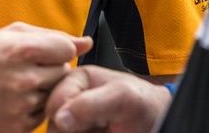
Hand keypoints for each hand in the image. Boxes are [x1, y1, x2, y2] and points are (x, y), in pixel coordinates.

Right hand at [0, 22, 92, 132]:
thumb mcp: (12, 34)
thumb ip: (52, 36)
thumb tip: (86, 42)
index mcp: (20, 51)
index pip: (67, 50)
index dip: (56, 50)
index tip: (42, 52)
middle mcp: (22, 80)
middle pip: (63, 73)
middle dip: (51, 69)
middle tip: (27, 68)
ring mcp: (19, 107)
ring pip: (54, 95)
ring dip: (43, 89)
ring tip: (18, 83)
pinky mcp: (16, 128)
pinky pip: (42, 116)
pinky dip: (33, 108)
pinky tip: (14, 99)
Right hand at [45, 65, 171, 132]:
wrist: (156, 121)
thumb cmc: (144, 103)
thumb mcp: (122, 97)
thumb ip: (90, 103)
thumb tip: (60, 117)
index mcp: (76, 80)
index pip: (53, 104)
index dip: (64, 117)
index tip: (82, 124)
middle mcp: (70, 101)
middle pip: (52, 125)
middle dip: (68, 131)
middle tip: (95, 129)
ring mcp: (74, 122)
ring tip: (100, 132)